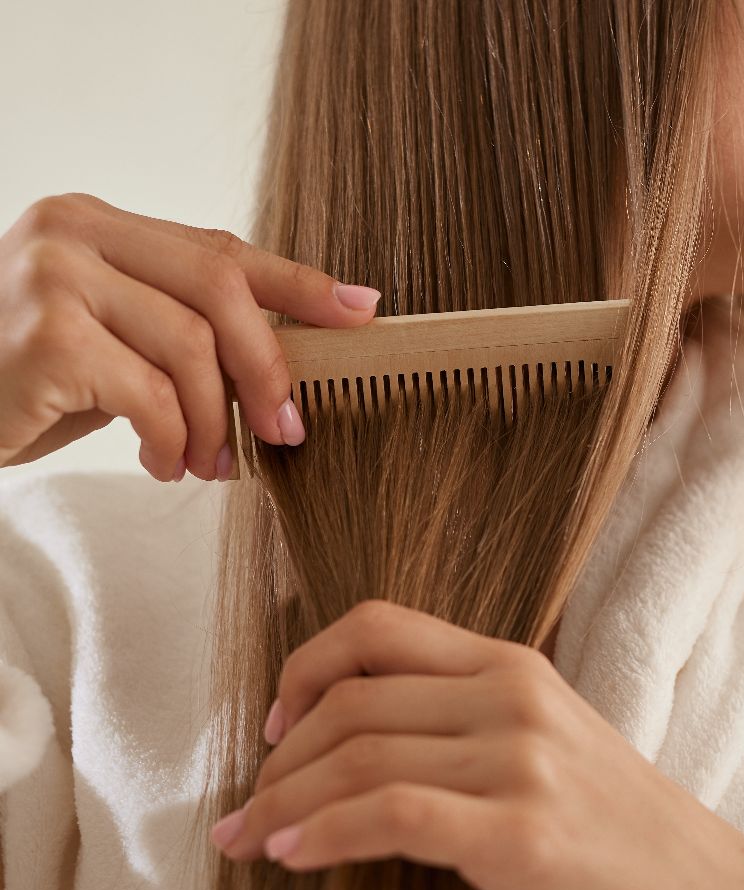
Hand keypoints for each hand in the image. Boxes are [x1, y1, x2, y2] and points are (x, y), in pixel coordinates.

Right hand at [0, 192, 380, 479]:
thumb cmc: (29, 379)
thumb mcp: (113, 340)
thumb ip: (181, 328)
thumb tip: (285, 360)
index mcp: (101, 224)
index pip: (221, 248)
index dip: (299, 284)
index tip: (361, 311)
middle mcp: (74, 232)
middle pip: (219, 288)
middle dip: (269, 367)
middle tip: (287, 429)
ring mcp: (53, 276)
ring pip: (191, 348)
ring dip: (216, 422)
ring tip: (210, 462)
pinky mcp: (44, 336)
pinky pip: (150, 395)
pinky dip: (171, 439)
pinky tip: (162, 461)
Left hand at [209, 599, 743, 889]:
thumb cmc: (619, 828)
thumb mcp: (548, 741)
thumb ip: (468, 719)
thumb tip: (358, 741)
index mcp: (515, 665)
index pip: (379, 625)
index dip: (307, 665)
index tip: (278, 724)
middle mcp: (514, 697)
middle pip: (354, 699)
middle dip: (279, 757)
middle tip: (246, 804)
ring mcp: (521, 761)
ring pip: (361, 757)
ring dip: (283, 802)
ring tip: (248, 839)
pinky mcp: (520, 833)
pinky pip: (391, 818)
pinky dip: (323, 836)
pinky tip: (291, 859)